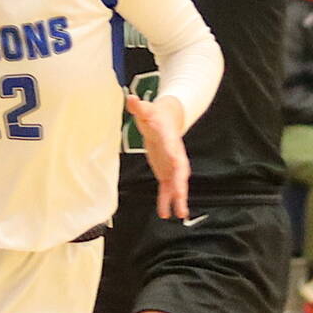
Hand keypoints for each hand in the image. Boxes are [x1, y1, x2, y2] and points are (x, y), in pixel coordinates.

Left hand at [126, 93, 190, 218]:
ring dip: (178, 199)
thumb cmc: (155, 115)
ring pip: (177, 184)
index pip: (175, 150)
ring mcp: (171, 165)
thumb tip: (131, 98)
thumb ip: (139, 107)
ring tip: (180, 214)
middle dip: (182, 185)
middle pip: (180, 172)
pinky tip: (164, 213)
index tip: (179, 169)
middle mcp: (175, 155)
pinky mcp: (166, 172)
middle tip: (181, 196)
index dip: (176, 159)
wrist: (165, 119)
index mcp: (170, 140)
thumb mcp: (146, 110)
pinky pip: (166, 189)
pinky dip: (165, 201)